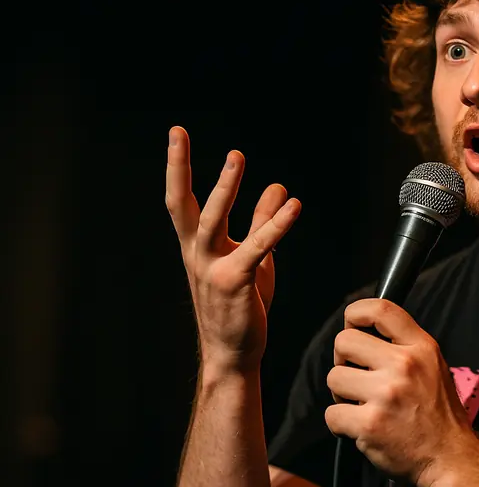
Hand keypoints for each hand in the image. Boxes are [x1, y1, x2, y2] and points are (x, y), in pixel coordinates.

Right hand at [165, 126, 300, 372]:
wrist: (234, 354)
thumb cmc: (240, 306)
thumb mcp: (254, 258)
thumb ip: (262, 221)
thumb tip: (277, 188)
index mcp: (197, 248)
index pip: (181, 202)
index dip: (176, 167)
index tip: (176, 134)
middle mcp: (197, 255)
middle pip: (182, 205)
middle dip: (178, 167)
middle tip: (177, 133)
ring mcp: (212, 269)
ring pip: (213, 220)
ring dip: (225, 188)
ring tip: (235, 158)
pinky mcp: (235, 282)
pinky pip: (257, 247)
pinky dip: (276, 225)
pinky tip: (294, 206)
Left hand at [324, 299, 478, 486]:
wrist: (450, 458)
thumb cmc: (437, 413)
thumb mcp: (433, 366)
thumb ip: (403, 345)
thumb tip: (361, 329)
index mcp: (422, 347)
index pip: (380, 308)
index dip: (355, 312)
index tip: (351, 324)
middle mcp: (405, 365)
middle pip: (344, 341)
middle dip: (343, 360)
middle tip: (357, 377)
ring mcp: (386, 394)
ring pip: (334, 377)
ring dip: (342, 394)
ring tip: (363, 405)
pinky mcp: (370, 424)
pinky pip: (332, 413)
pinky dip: (341, 423)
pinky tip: (362, 427)